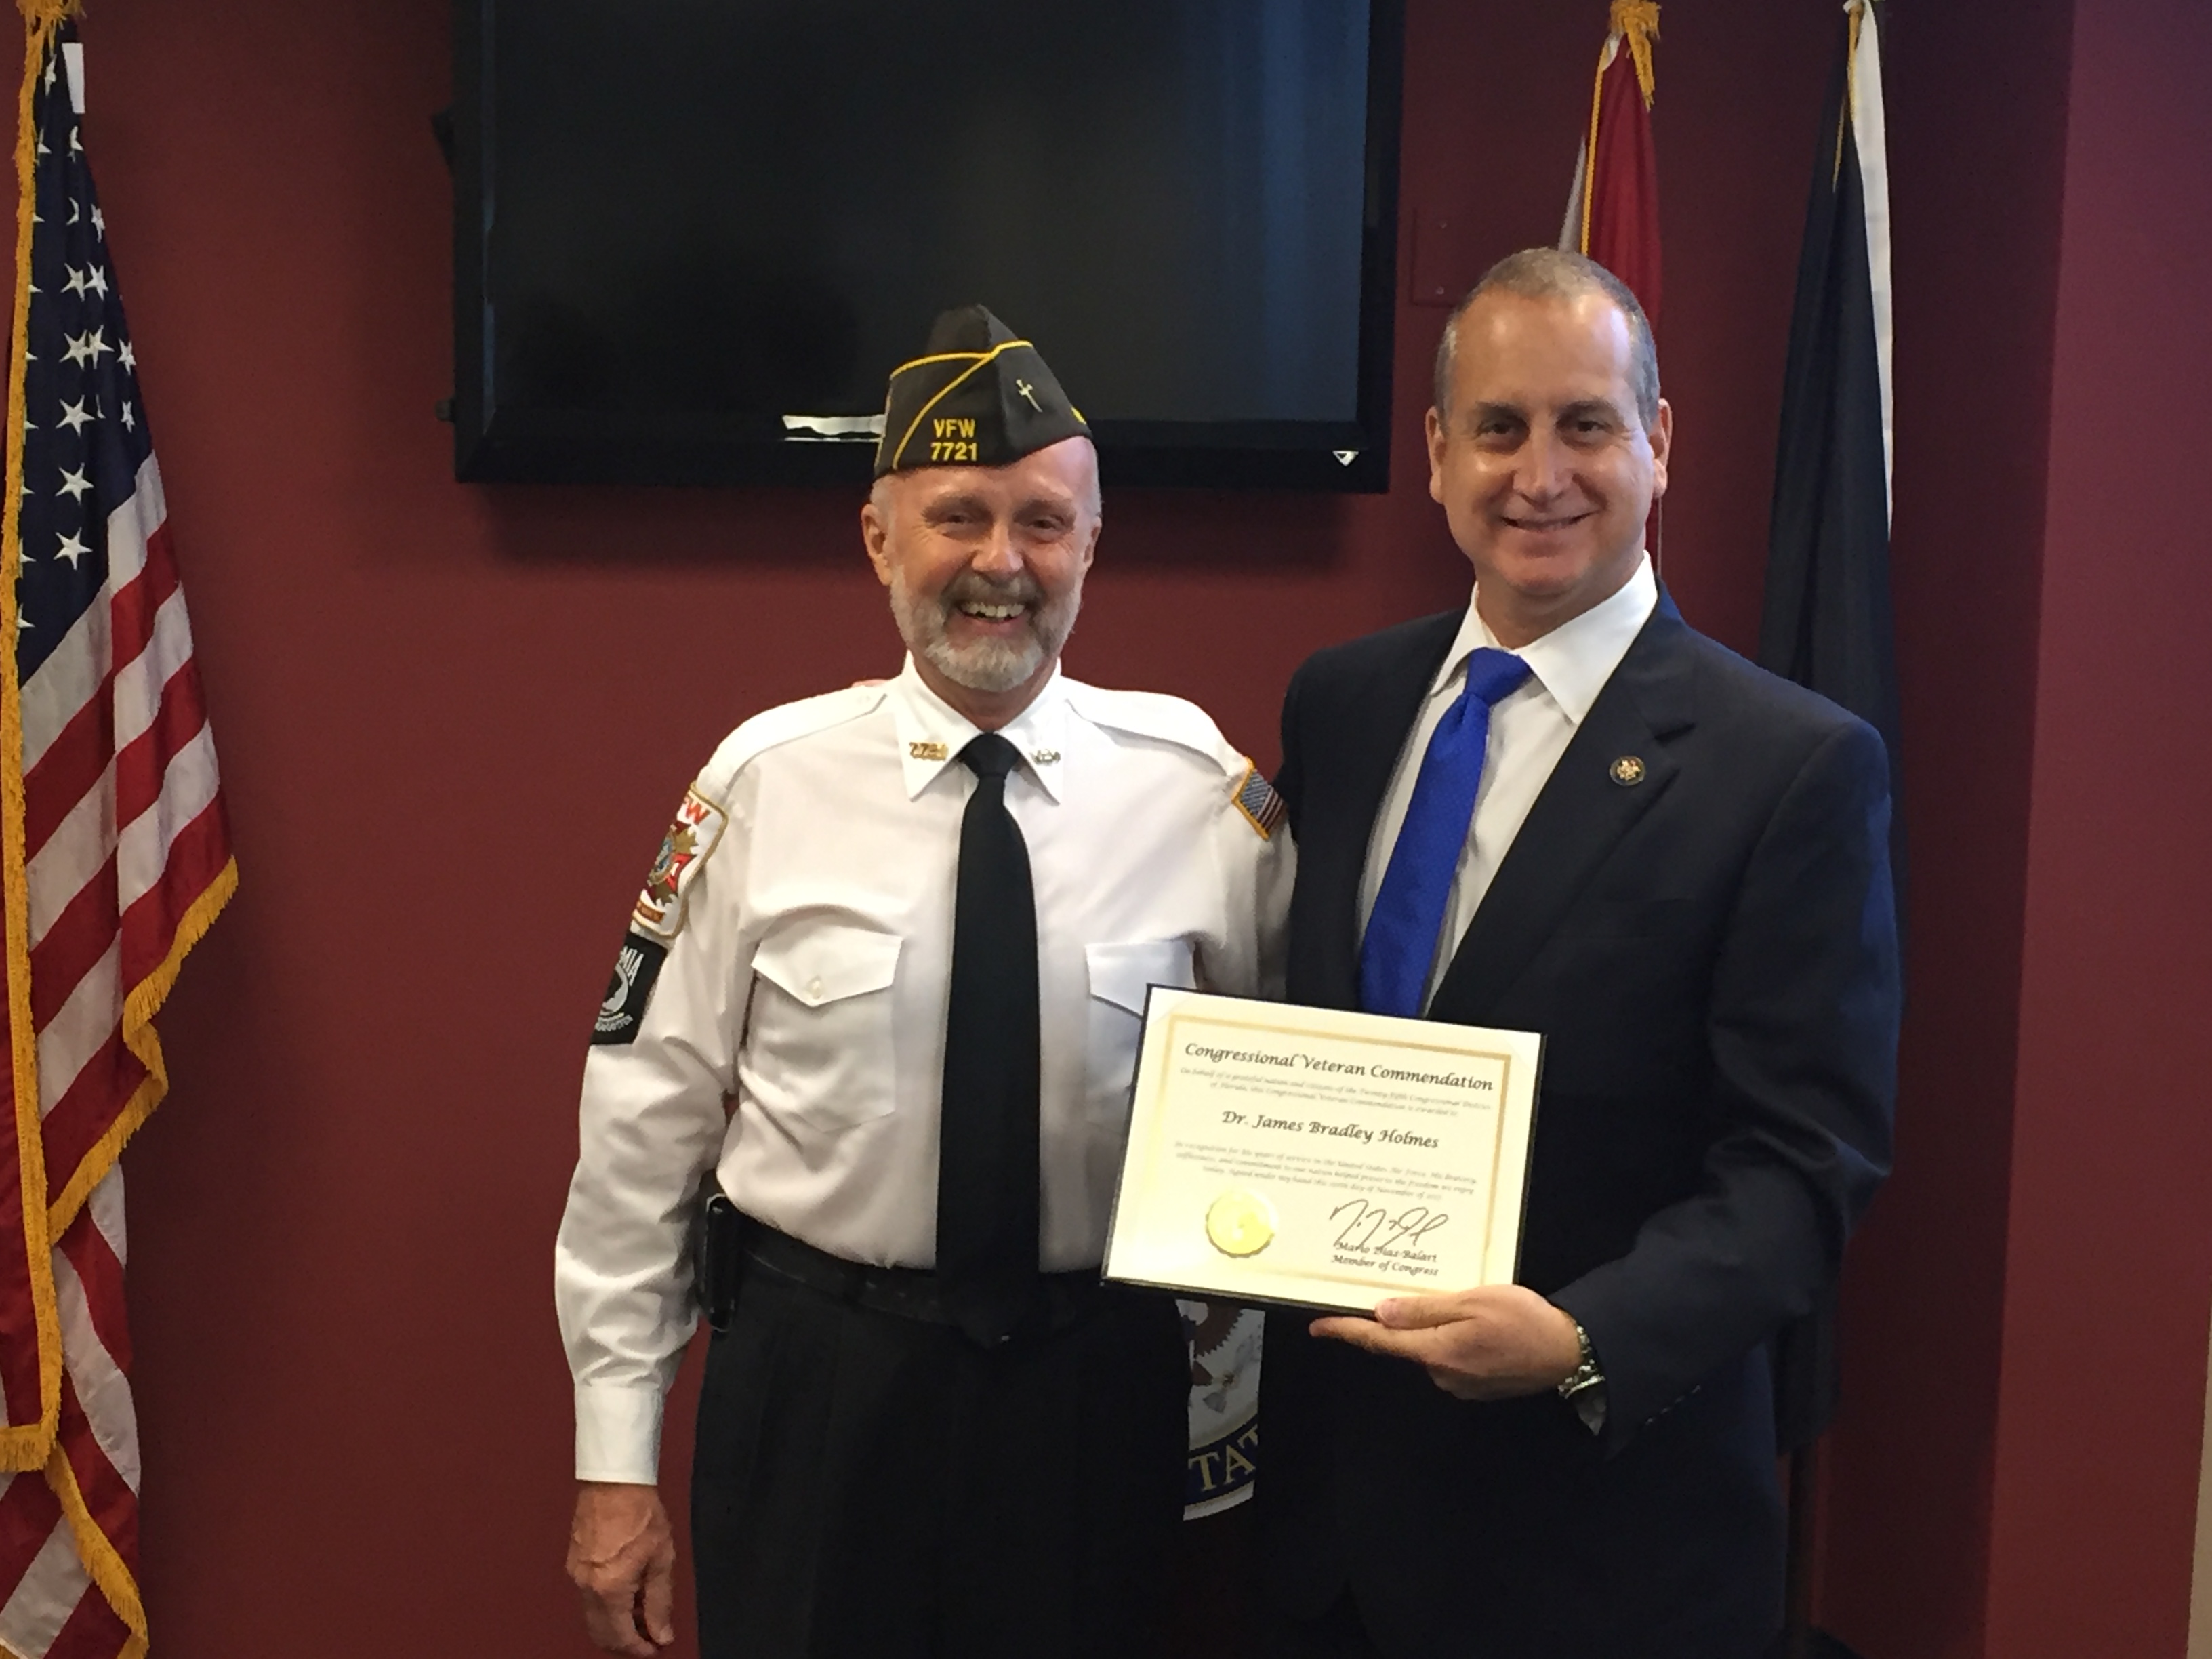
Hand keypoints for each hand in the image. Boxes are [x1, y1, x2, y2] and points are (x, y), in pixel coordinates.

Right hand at [567, 1482, 676, 1654]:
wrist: (613, 1479)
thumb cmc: (641, 1512)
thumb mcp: (661, 1558)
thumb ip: (660, 1601)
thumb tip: (661, 1634)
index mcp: (609, 1589)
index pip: (621, 1636)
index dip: (639, 1648)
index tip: (656, 1647)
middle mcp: (586, 1587)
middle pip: (601, 1633)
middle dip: (624, 1643)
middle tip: (648, 1637)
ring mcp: (576, 1575)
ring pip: (592, 1617)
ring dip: (614, 1625)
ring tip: (641, 1616)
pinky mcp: (573, 1563)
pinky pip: (587, 1598)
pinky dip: (605, 1607)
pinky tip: (625, 1596)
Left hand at [1310, 1285, 1582, 1401]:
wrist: (1568, 1352)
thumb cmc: (1522, 1320)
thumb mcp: (1473, 1302)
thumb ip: (1425, 1309)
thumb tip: (1381, 1313)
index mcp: (1436, 1351)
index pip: (1379, 1341)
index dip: (1346, 1332)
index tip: (1318, 1327)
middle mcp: (1441, 1373)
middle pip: (1404, 1344)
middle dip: (1402, 1320)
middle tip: (1417, 1290)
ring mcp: (1458, 1383)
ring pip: (1429, 1349)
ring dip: (1434, 1328)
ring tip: (1464, 1304)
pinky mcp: (1475, 1385)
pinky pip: (1449, 1358)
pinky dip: (1452, 1339)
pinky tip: (1476, 1325)